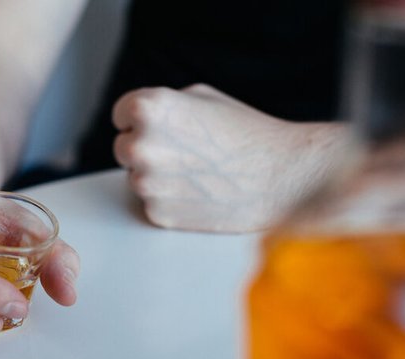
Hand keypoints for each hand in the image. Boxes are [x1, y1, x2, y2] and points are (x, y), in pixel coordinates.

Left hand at [113, 84, 344, 232]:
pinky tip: (201, 192)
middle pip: (123, 149)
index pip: (120, 115)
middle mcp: (141, 145)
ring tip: (198, 172)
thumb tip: (140, 119)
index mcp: (149, 108)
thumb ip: (164, 104)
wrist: (283, 177)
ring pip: (137, 178)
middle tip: (185, 152)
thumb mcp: (204, 98)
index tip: (163, 128)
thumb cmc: (249, 134)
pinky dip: (171, 201)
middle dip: (148, 149)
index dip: (142, 121)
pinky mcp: (158, 214)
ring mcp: (147, 183)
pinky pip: (153, 205)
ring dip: (158, 177)